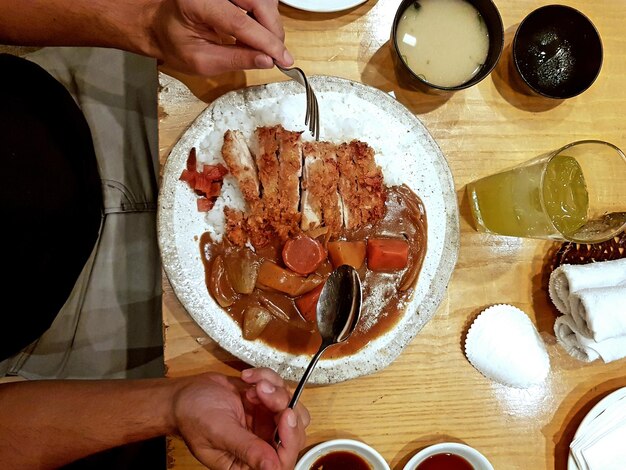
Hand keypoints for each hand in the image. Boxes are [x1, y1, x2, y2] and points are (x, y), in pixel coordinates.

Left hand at [150, 0, 292, 75]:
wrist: (160, 26)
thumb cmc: (175, 43)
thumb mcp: (201, 61)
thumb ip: (235, 60)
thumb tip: (266, 61)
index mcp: (197, 3)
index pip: (241, 22)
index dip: (266, 42)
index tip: (283, 60)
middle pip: (259, 3)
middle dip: (273, 32)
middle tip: (278, 56)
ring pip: (264, 0)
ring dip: (270, 25)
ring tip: (265, 47)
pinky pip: (259, 0)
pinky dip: (264, 18)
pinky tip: (258, 35)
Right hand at [172, 368, 309, 468]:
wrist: (184, 394)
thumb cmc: (192, 416)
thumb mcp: (219, 432)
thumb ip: (247, 448)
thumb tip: (272, 468)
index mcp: (247, 463)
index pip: (282, 461)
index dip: (290, 439)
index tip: (285, 414)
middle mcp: (261, 445)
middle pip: (294, 431)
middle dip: (281, 406)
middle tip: (262, 391)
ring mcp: (265, 423)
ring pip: (291, 407)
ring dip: (275, 390)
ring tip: (253, 384)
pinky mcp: (266, 403)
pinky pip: (280, 389)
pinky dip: (267, 378)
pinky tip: (248, 378)